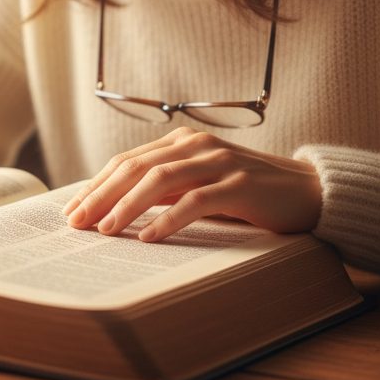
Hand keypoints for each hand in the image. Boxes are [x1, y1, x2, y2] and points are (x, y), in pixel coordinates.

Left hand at [62, 127, 321, 240]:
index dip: (96, 185)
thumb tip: (115, 208)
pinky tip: (149, 237)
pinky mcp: (240, 185)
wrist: (308, 192)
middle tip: (77, 222)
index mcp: (181, 142)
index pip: (127, 161)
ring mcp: (218, 162)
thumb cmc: (247, 194)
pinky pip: (196, 201)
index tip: (72, 210)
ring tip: (106, 230)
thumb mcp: (200, 185)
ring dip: (127, 206)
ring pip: (160, 180)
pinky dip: (169, 219)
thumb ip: (165, 189)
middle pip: (135, 168)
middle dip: (101, 195)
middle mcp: (195, 145)